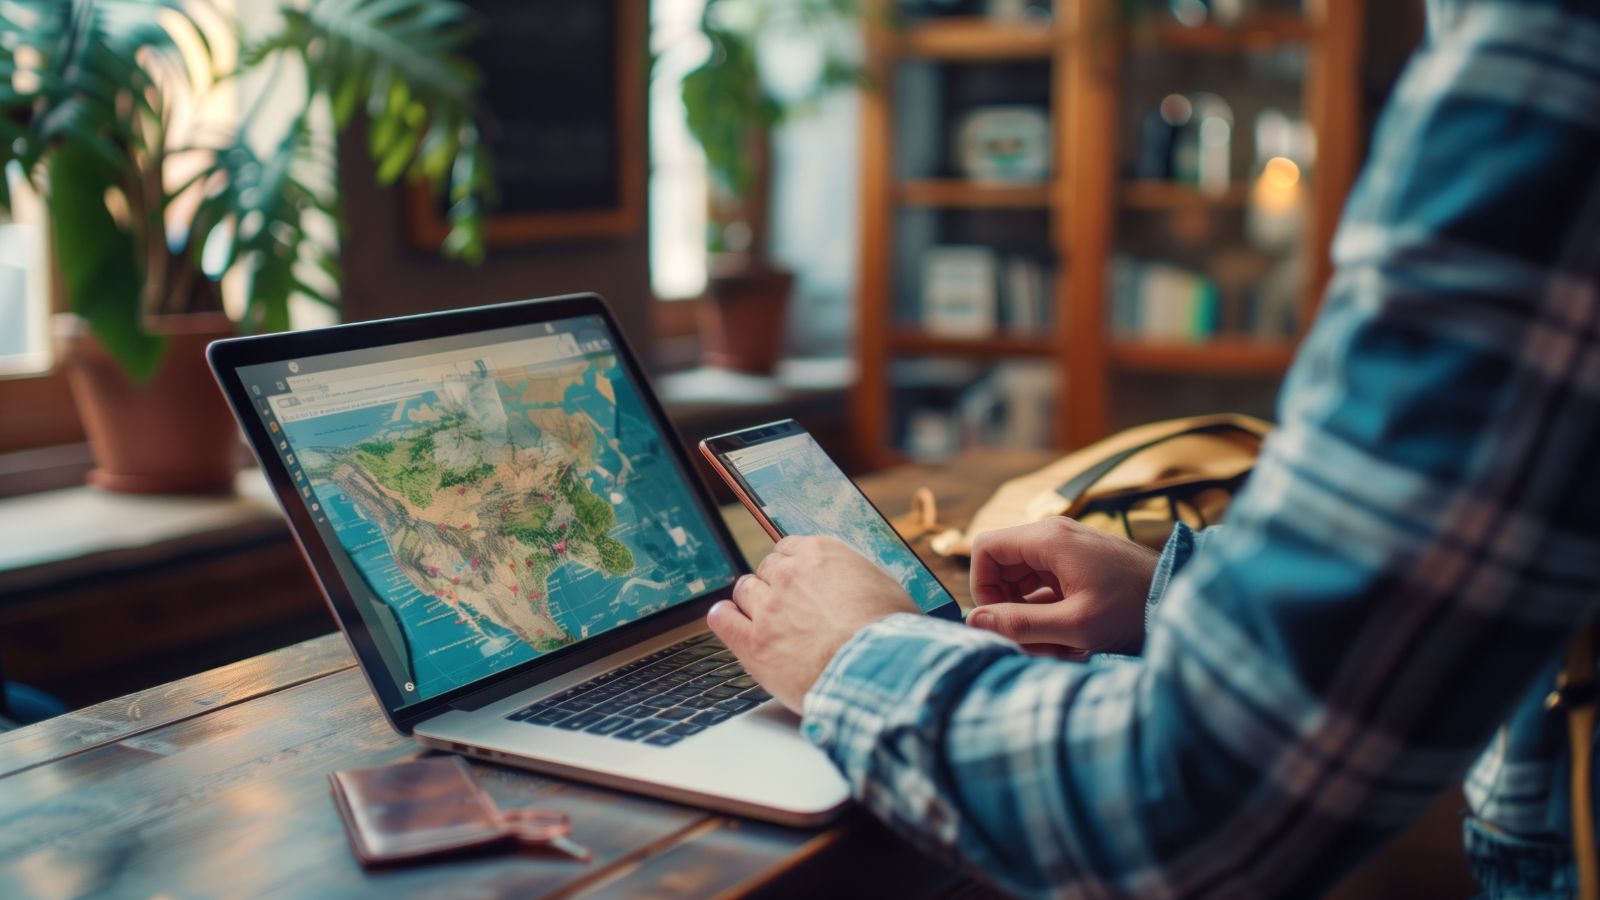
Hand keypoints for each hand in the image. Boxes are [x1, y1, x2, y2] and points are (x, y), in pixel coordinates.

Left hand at [707, 535, 918, 712]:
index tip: (795, 578)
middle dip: (774, 585)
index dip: (792, 567)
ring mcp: (768, 608)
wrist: (876, 669)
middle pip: (766, 569)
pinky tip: (726, 620)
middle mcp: (789, 574)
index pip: (789, 548)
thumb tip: (861, 584)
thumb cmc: (889, 633)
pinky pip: (723, 621)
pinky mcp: (753, 643)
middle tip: (785, 604)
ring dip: (751, 602)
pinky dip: (724, 619)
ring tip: (760, 617)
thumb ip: (860, 580)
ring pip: (744, 592)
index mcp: (821, 554)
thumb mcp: (885, 589)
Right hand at [967, 518, 1158, 655]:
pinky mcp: (1082, 567)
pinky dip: (1050, 615)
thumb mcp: (1075, 625)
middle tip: (1030, 642)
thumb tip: (976, 622)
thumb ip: (1021, 624)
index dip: (982, 586)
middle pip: (1003, 567)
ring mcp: (1069, 551)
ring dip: (1030, 616)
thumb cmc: (1134, 610)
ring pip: (1024, 582)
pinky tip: (1072, 642)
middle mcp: (1055, 536)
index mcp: (1049, 539)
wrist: (1185, 600)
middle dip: (1009, 608)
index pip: (986, 548)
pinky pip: (1047, 588)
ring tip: (1057, 647)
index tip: (997, 619)